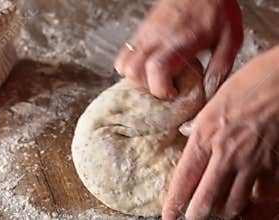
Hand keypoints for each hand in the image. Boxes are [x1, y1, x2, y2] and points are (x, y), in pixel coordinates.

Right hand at [114, 0, 242, 98]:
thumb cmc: (217, 8)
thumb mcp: (230, 39)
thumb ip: (220, 67)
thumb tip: (211, 92)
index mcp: (180, 41)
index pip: (156, 69)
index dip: (160, 88)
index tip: (172, 93)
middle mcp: (157, 37)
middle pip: (133, 71)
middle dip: (144, 87)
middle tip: (161, 87)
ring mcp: (146, 33)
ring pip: (124, 63)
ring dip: (134, 77)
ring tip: (152, 79)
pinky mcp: (141, 30)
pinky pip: (125, 52)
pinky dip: (131, 65)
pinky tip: (147, 66)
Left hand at [162, 46, 278, 219]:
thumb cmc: (246, 85)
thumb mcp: (212, 103)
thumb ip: (200, 127)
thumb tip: (190, 137)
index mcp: (205, 137)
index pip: (184, 178)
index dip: (174, 202)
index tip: (168, 215)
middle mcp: (225, 154)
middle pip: (207, 198)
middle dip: (196, 214)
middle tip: (191, 218)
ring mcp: (251, 161)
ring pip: (234, 202)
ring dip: (223, 209)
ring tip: (216, 210)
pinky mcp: (273, 163)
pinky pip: (261, 193)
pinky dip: (252, 200)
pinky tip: (247, 197)